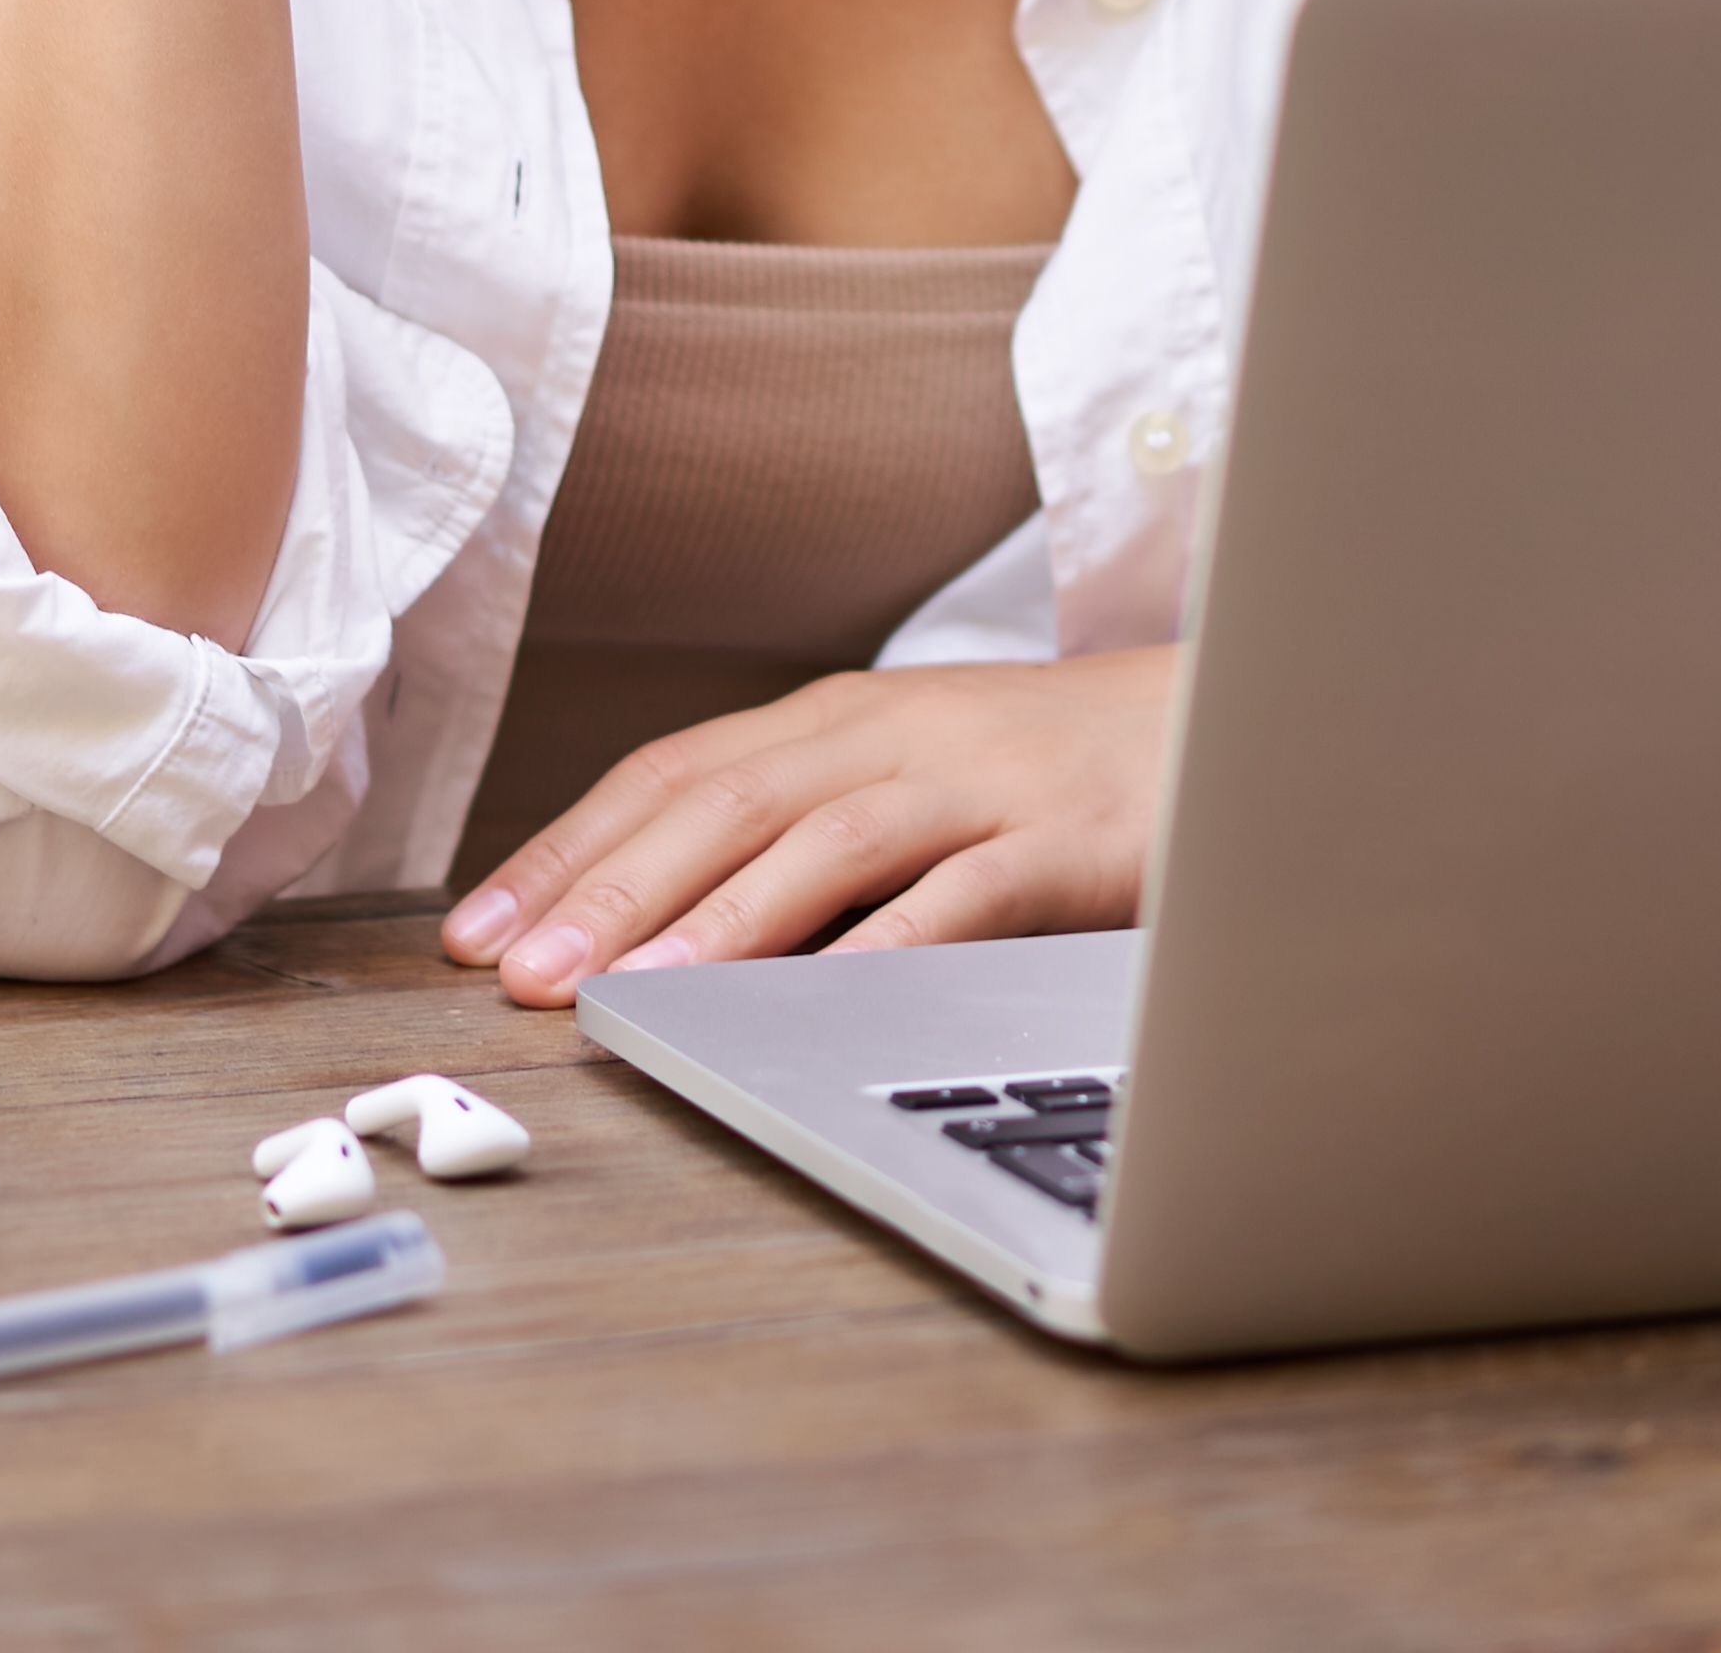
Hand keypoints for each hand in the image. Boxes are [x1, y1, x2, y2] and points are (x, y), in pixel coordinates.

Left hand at [439, 647, 1174, 1006]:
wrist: (1243, 715)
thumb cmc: (1058, 773)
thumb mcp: (916, 780)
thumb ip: (807, 832)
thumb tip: (656, 927)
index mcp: (844, 719)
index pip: (674, 773)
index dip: (568, 847)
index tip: (476, 927)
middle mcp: (897, 735)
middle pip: (724, 803)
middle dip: (608, 889)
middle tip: (516, 972)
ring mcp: (985, 783)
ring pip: (826, 842)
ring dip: (717, 921)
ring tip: (628, 992)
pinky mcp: (1070, 841)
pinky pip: (965, 897)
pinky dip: (886, 947)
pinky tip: (819, 1005)